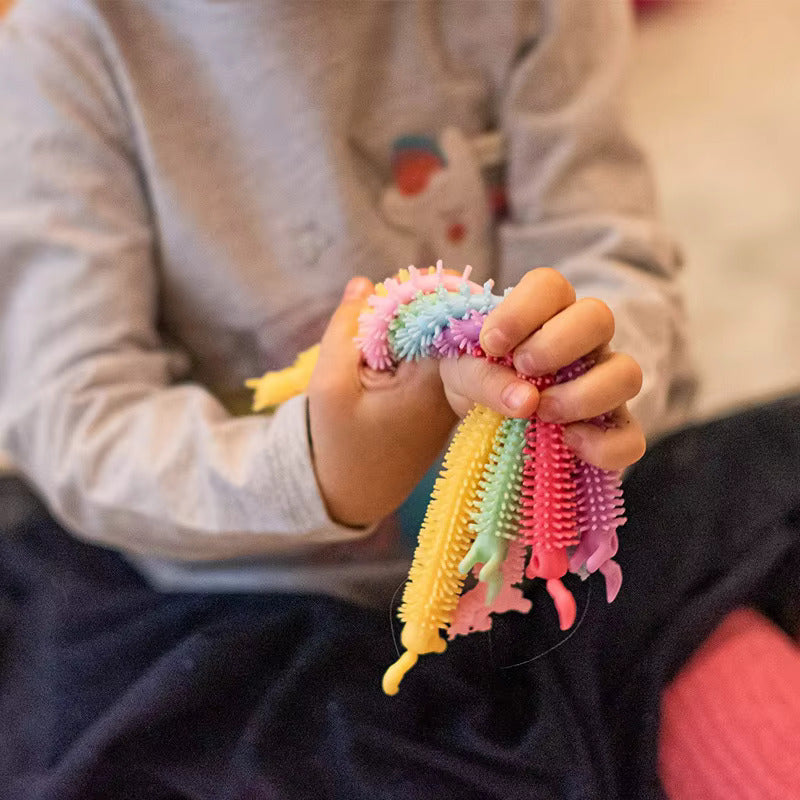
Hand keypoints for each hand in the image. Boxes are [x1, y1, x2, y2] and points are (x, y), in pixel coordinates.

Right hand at [308, 277, 457, 527]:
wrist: (352, 494)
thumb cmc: (338, 442)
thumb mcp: (328, 384)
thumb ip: (346, 329)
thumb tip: (364, 282)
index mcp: (434, 382)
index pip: (448, 316)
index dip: (422, 291)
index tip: (391, 286)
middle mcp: (454, 388)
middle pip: (452, 323)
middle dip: (420, 302)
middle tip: (382, 298)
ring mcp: (452, 395)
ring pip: (443, 338)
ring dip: (415, 322)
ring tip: (379, 317)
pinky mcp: (442, 401)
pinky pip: (437, 357)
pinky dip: (414, 343)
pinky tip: (386, 341)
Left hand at [439, 268, 645, 470]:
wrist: (477, 419)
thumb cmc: (476, 376)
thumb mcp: (460, 371)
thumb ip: (482, 376)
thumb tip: (525, 401)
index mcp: (546, 312)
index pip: (550, 286)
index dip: (521, 310)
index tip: (490, 344)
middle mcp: (584, 341)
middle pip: (600, 317)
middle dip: (558, 344)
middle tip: (522, 369)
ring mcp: (604, 384)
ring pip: (627, 374)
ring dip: (584, 395)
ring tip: (541, 412)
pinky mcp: (611, 430)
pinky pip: (630, 438)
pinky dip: (604, 445)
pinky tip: (568, 443)